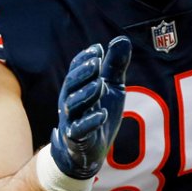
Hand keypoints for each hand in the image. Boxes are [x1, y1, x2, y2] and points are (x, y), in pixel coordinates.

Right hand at [50, 36, 131, 179]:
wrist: (90, 151)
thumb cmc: (98, 114)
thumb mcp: (111, 87)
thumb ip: (115, 66)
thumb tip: (122, 39)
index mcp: (76, 88)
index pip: (75, 70)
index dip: (83, 59)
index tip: (98, 49)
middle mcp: (70, 102)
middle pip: (71, 85)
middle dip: (83, 73)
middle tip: (97, 62)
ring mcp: (72, 121)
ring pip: (73, 106)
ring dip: (87, 94)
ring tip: (100, 84)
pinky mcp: (77, 139)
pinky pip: (80, 130)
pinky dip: (91, 122)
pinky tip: (103, 113)